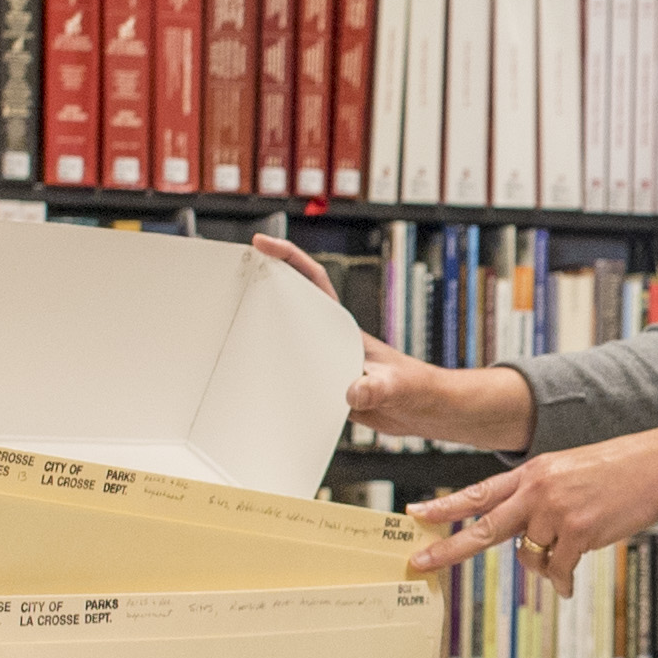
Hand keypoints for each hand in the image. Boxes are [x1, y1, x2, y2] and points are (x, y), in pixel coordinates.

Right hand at [248, 233, 532, 449]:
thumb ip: (376, 388)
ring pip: (289, 340)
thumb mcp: (396, 387)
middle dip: (263, 287)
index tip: (262, 244)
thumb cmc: (419, 390)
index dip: (289, 259)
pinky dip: (275, 375)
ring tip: (229, 328)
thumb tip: (352, 392)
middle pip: (292, 305)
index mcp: (345, 328)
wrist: (428, 412)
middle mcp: (332, 340)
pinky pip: (295, 374)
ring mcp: (329, 362)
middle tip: (230, 279)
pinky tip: (255, 381)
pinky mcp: (328, 386)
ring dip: (263, 333)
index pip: (314, 282)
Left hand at [406, 423, 657, 593]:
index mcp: (531, 472)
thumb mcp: (567, 470)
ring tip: (565, 561)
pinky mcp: (579, 533)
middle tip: (421, 562)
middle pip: (483, 527)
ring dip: (544, 565)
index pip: (478, 491)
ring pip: (530, 555)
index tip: (417, 514)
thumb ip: (539, 499)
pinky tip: (569, 585)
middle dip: (448, 548)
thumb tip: (528, 543)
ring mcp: (556, 513)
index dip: (445, 505)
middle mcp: (537, 491)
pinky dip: (562, 581)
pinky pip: (558, 570)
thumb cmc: (619, 468)